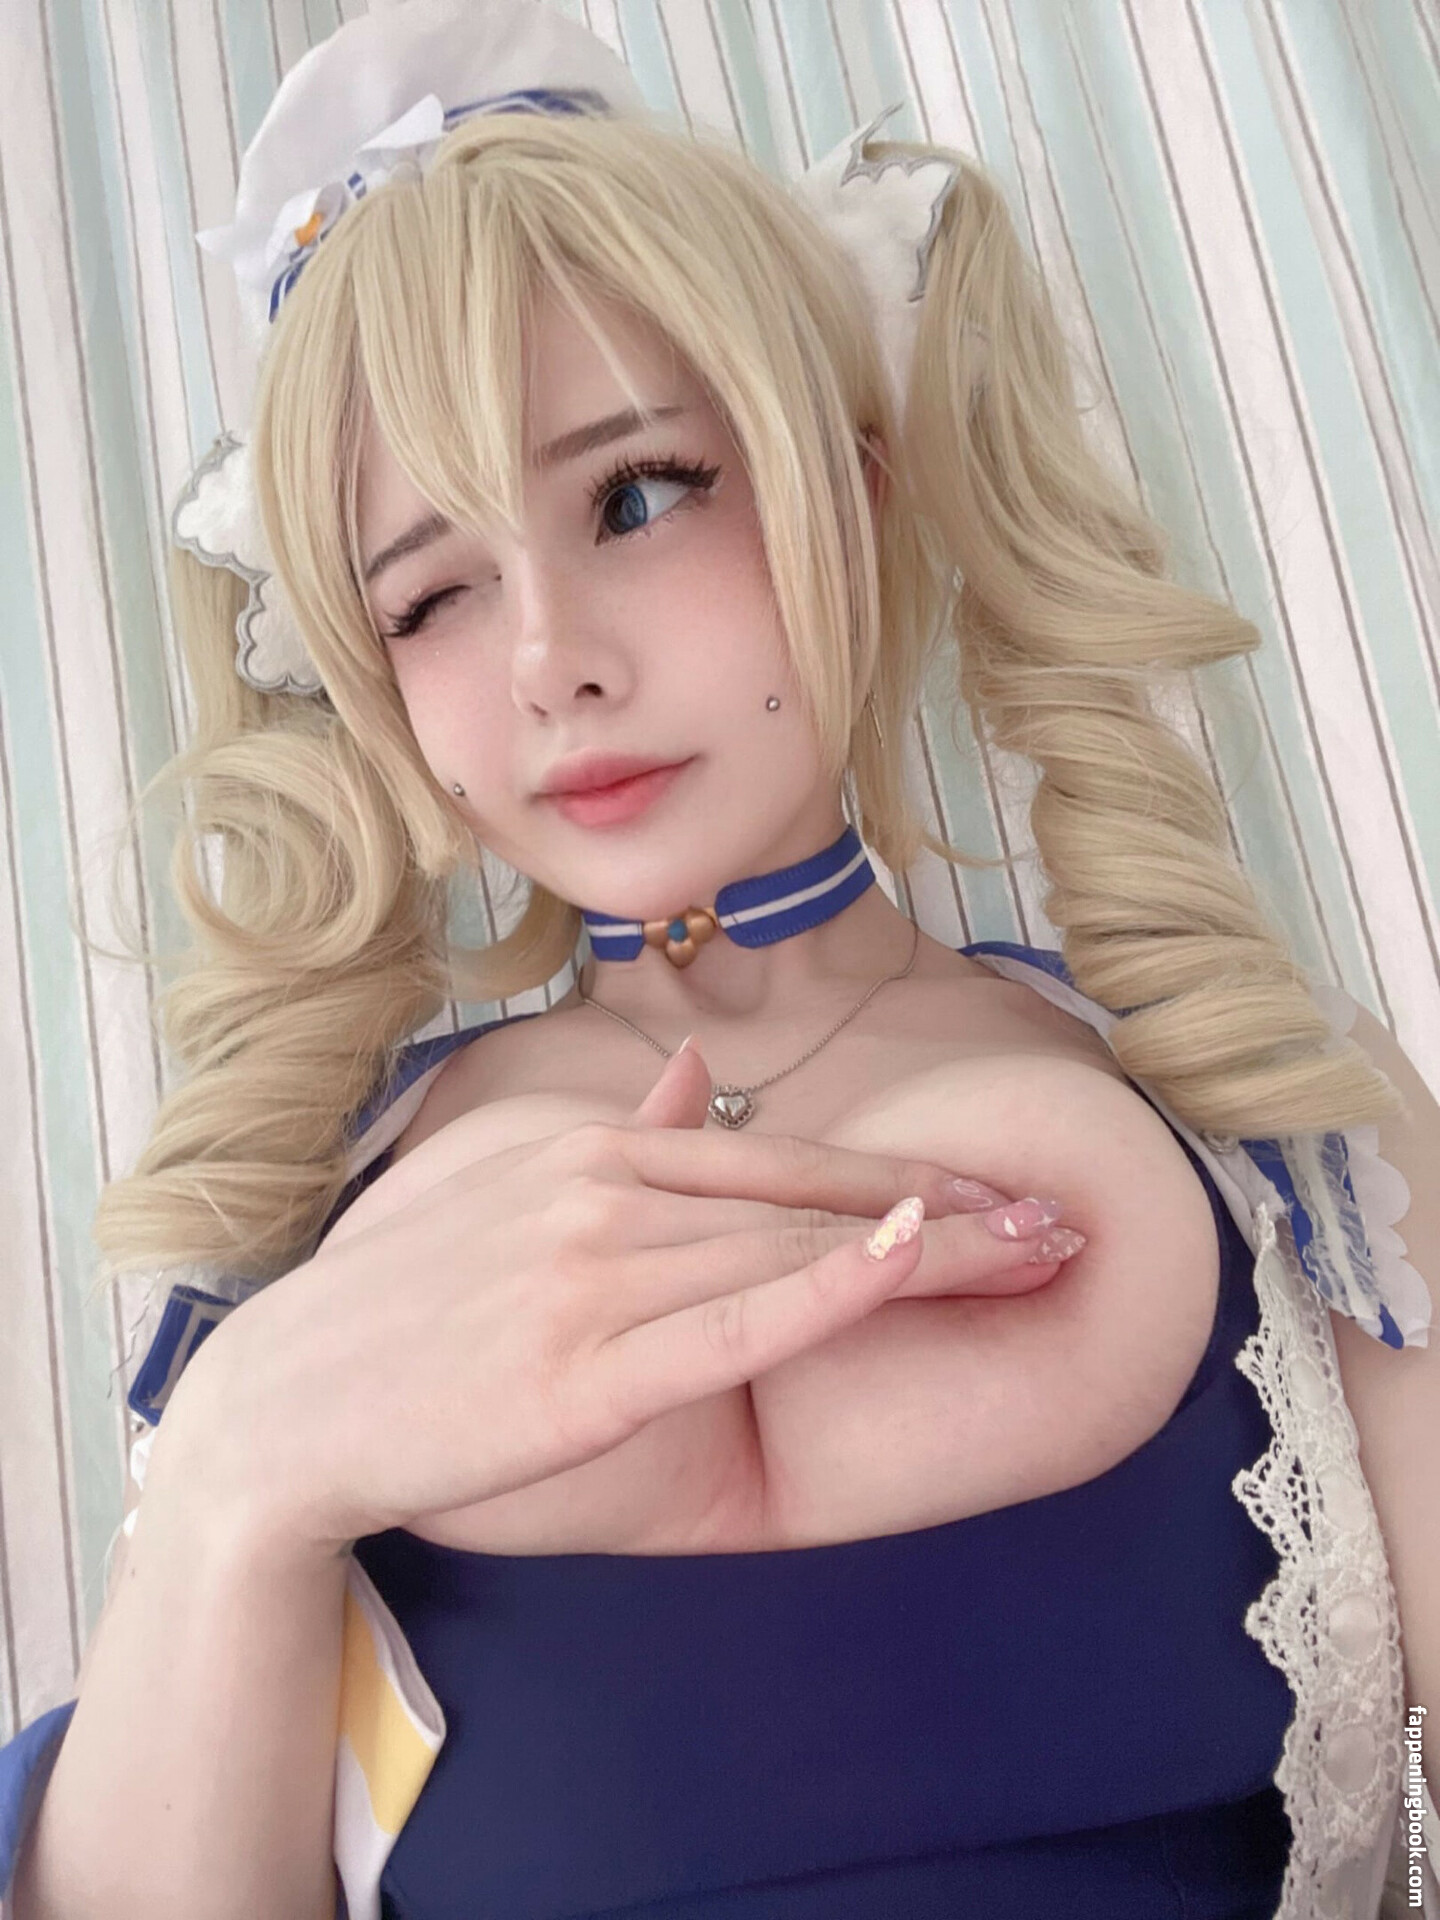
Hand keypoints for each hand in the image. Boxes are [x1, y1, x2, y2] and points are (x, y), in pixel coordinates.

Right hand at [168, 1043, 1079, 1553]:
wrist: (283, 1403)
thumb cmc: (392, 1303)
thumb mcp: (495, 1182)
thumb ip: (612, 1129)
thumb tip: (700, 1069)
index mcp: (587, 1149)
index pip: (774, 1155)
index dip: (897, 1179)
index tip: (994, 1192)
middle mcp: (601, 1192)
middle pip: (808, 1198)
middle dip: (953, 1214)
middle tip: (1064, 1225)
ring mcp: (592, 1273)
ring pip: (792, 1251)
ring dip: (933, 1251)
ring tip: (1038, 1259)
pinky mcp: (584, 1367)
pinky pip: (731, 1320)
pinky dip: (828, 1287)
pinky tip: (908, 1260)